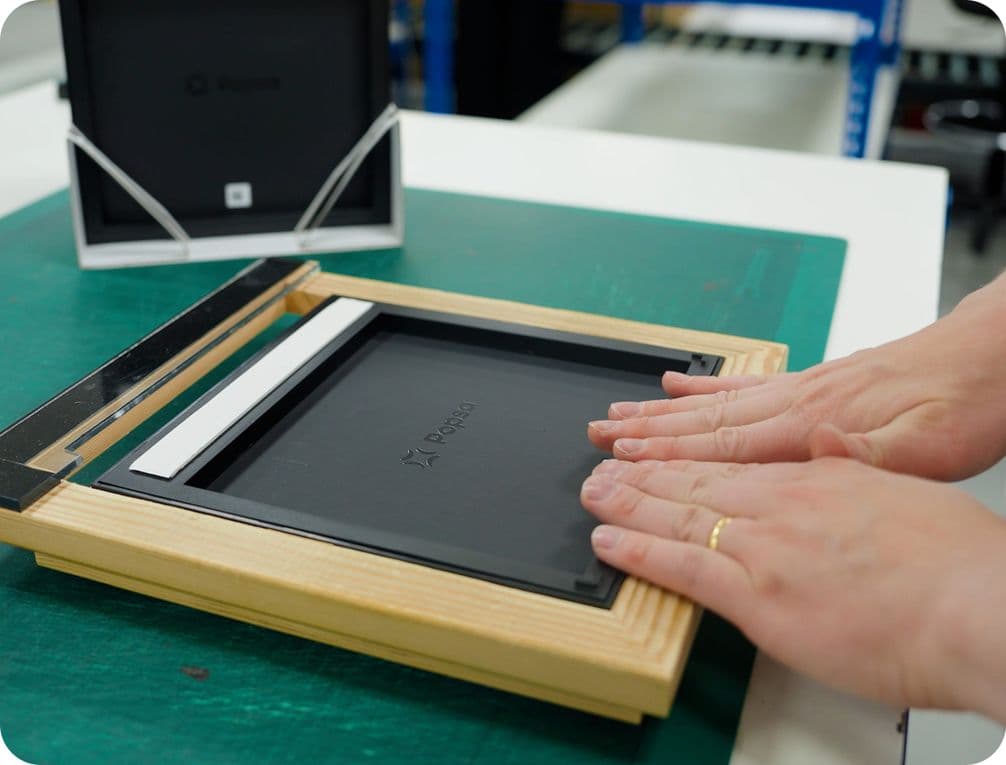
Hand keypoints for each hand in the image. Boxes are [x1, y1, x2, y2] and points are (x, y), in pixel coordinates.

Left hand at [580, 456, 1005, 721]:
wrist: (976, 605)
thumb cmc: (957, 562)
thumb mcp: (908, 489)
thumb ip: (856, 469)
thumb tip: (831, 447)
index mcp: (815, 477)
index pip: (733, 462)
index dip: (687, 456)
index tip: (657, 451)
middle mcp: (779, 502)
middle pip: (695, 479)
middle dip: (643, 471)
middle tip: (603, 464)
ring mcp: (763, 545)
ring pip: (678, 514)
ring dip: (628, 500)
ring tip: (592, 491)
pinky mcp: (755, 594)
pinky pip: (679, 565)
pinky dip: (638, 548)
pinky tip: (607, 539)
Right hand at [587, 275, 1005, 480]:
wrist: (989, 358)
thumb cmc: (961, 406)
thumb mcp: (925, 448)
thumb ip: (861, 453)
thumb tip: (812, 451)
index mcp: (812, 427)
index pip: (722, 448)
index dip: (666, 458)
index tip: (619, 462)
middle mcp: (796, 403)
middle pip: (704, 423)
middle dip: (645, 434)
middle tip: (597, 439)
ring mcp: (800, 389)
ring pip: (715, 404)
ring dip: (663, 413)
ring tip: (620, 413)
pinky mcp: (814, 382)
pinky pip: (745, 386)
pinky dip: (707, 389)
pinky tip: (682, 385)